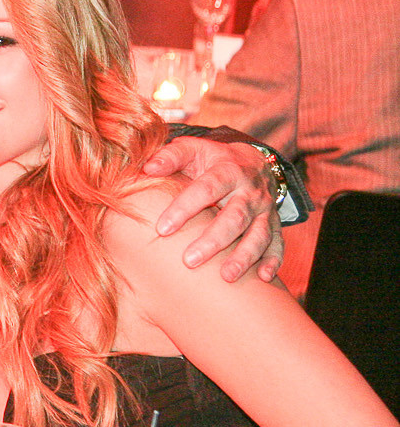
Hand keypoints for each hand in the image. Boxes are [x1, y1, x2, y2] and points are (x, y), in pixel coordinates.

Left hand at [142, 138, 282, 282]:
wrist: (252, 161)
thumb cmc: (211, 159)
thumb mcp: (192, 149)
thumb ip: (170, 156)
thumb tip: (148, 168)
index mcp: (228, 170)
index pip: (206, 189)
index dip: (185, 208)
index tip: (162, 229)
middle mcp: (250, 191)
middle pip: (234, 217)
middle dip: (213, 240)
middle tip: (189, 261)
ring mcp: (265, 209)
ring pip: (259, 234)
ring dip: (244, 256)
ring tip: (226, 276)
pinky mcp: (275, 224)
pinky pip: (278, 243)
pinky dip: (273, 260)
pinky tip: (264, 278)